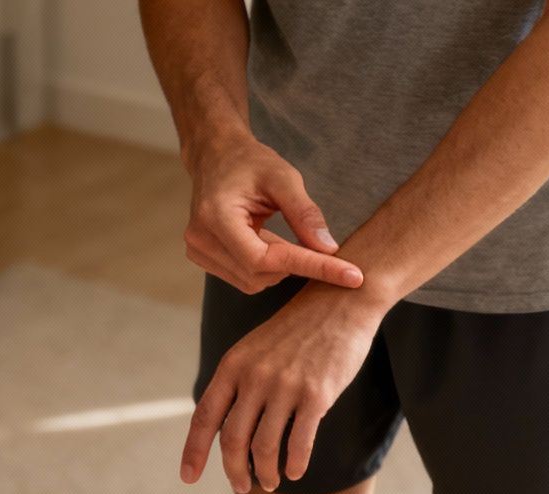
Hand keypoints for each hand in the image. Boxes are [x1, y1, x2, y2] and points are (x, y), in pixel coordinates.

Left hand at [183, 285, 387, 492]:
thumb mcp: (256, 349)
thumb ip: (238, 384)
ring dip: (266, 473)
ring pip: (265, 447)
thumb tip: (227, 430)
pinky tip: (295, 472)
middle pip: (233, 440)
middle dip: (235, 472)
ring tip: (271, 482)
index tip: (188, 478)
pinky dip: (294, 464)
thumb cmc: (298, 331)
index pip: (204, 417)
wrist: (341, 301)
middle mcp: (254, 376)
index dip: (193, 451)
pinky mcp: (317, 394)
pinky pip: (299, 442)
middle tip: (243, 486)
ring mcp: (285, 386)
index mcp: (233, 365)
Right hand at [185, 132, 363, 293]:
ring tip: (279, 232)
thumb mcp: (283, 177)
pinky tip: (266, 241)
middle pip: (259, 274)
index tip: (350, 275)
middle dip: (294, 263)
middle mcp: (200, 239)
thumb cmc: (248, 161)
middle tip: (314, 242)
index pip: (266, 259)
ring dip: (278, 265)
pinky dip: (265, 266)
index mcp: (216, 216)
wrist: (215, 156)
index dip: (309, 267)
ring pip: (252, 281)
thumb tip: (329, 249)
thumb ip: (305, 213)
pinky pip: (243, 278)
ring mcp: (197, 250)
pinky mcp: (201, 257)